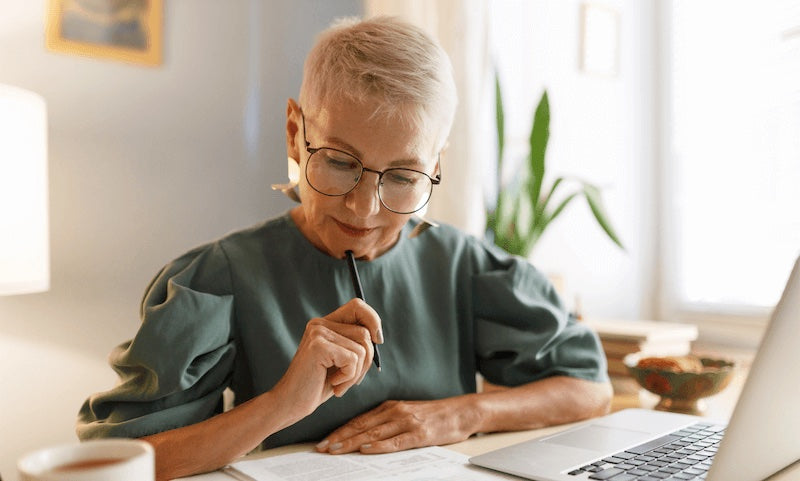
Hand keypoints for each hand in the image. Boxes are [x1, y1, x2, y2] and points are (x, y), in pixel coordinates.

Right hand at [271, 298, 382, 420]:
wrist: (290, 403)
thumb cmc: (318, 385)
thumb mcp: (341, 361)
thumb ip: (356, 344)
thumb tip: (378, 336)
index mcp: (325, 323)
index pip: (358, 306)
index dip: (373, 320)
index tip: (377, 341)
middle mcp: (319, 323)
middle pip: (365, 333)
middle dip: (366, 361)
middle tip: (349, 379)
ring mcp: (318, 333)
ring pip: (362, 348)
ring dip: (356, 373)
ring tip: (339, 383)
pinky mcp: (319, 346)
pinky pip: (353, 360)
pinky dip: (348, 377)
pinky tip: (333, 384)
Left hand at [316, 397, 475, 453]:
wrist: (461, 412)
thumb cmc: (433, 416)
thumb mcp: (406, 413)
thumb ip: (386, 422)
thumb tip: (362, 438)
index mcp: (389, 407)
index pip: (358, 420)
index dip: (339, 431)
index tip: (323, 442)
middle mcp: (395, 412)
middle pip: (361, 427)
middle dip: (339, 438)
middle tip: (321, 448)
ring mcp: (407, 422)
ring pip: (374, 434)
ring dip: (352, 442)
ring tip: (335, 450)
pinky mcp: (420, 434)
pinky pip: (396, 441)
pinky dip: (380, 446)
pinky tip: (367, 450)